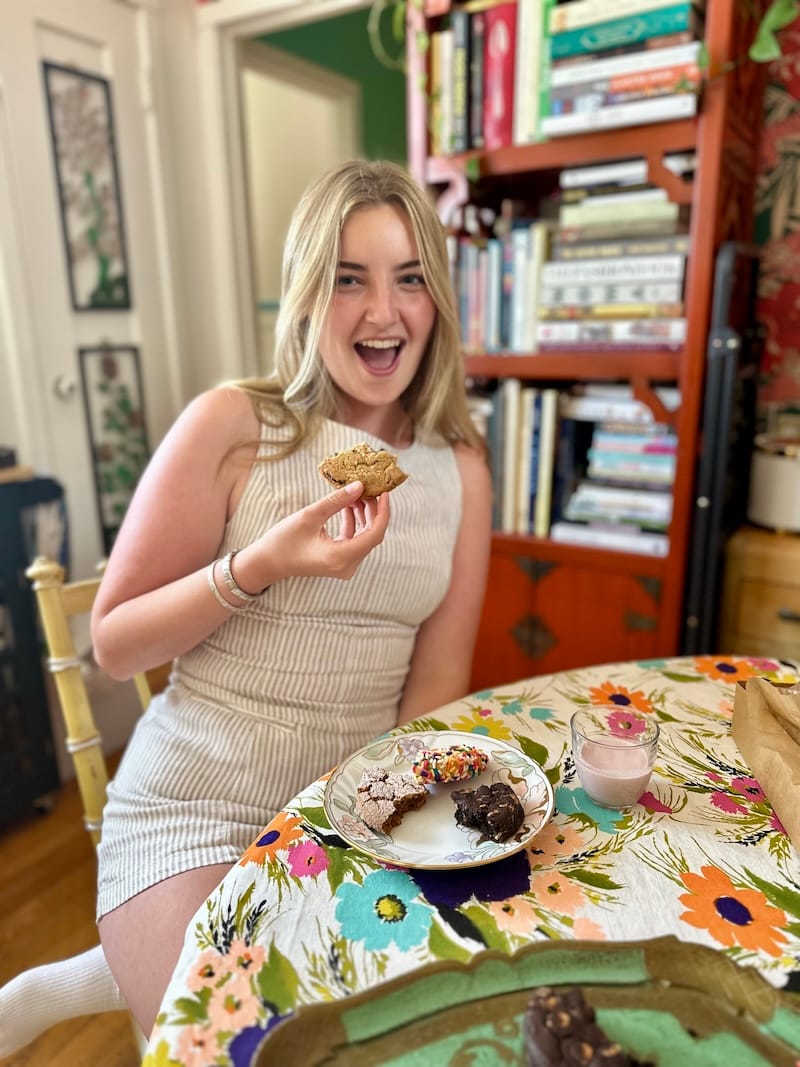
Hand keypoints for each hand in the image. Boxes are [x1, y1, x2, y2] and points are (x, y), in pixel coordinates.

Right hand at [255, 481, 389, 582]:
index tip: (385, 492)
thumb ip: (336, 501)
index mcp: (341, 557)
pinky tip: (348, 505)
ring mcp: (344, 566)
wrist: (268, 563)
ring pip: (364, 536)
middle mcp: (347, 565)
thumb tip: (360, 485)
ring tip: (357, 492)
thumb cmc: (284, 540)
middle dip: (373, 510)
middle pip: (372, 535)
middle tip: (371, 487)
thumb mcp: (310, 516)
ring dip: (363, 514)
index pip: (375, 534)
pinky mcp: (340, 561)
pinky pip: (355, 540)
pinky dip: (354, 522)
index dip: (383, 511)